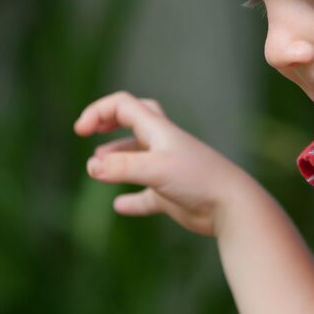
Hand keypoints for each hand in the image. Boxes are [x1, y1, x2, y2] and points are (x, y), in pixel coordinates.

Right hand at [74, 91, 253, 236]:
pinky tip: (120, 205)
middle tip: (88, 132)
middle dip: (109, 122)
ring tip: (96, 171)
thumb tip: (92, 166)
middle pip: (134, 121)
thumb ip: (123, 167)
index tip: (81, 131)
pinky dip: (131, 199)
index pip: (124, 106)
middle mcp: (163, 146)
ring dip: (116, 160)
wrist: (232, 207)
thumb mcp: (156, 169)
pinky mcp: (171, 195)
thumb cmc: (198, 180)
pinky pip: (146, 195)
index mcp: (159, 131)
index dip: (99, 112)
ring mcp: (167, 170)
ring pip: (137, 158)